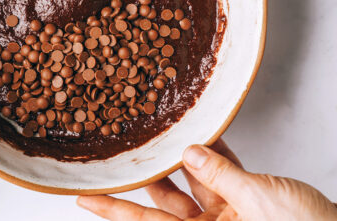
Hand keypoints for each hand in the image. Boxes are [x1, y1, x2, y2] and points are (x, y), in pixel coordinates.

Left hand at [77, 139, 336, 219]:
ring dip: (184, 157)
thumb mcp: (258, 201)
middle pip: (165, 202)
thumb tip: (190, 154)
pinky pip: (225, 176)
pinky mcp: (247, 203)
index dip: (113, 211)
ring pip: (195, 183)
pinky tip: (205, 135)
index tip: (84, 199)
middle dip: (148, 173)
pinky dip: (217, 156)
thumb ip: (220, 175)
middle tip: (124, 151)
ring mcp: (228, 217)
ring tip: (162, 131)